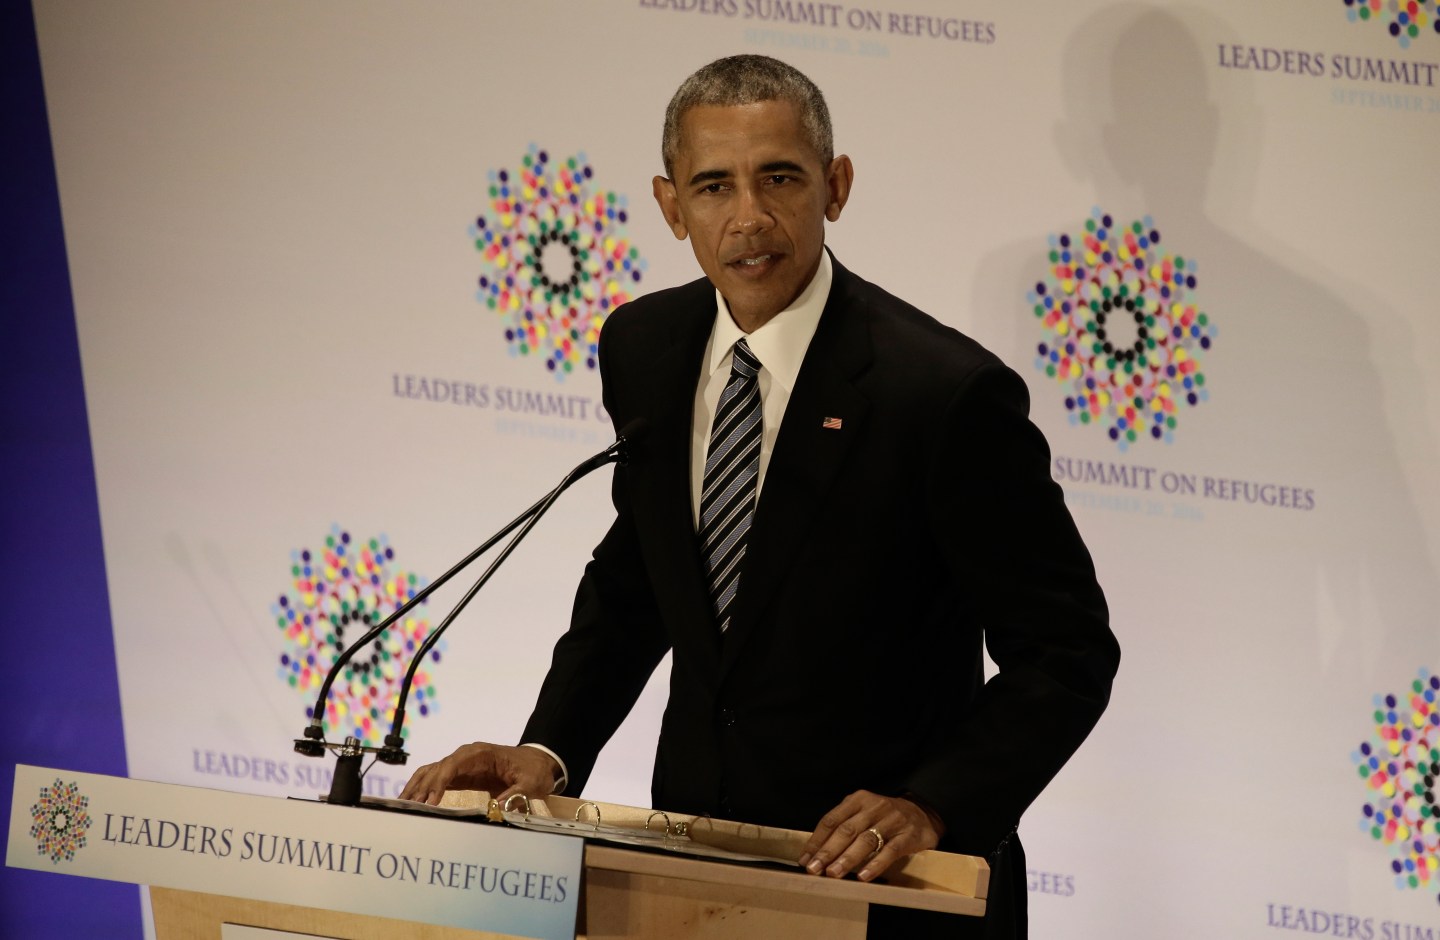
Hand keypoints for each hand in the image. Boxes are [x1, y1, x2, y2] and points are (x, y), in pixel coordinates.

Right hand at [398, 743, 559, 805]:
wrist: (538, 763)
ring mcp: (461, 765)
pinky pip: (437, 780)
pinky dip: (423, 789)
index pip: (453, 764)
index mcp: (481, 754)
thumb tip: (498, 807)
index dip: (440, 782)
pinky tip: (413, 802)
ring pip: (431, 772)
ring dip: (417, 788)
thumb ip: (516, 794)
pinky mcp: (461, 776)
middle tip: (411, 809)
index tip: (432, 801)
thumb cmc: (533, 771)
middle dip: (423, 787)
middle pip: (437, 768)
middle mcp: (466, 756)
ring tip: (403, 806)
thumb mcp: (531, 784)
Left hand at [798, 790, 945, 881]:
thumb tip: (815, 854)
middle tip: (814, 870)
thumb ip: (843, 828)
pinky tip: (863, 876)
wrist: (923, 813)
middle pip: (846, 830)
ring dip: (847, 858)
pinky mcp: (909, 835)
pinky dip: (875, 864)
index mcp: (858, 799)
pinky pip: (890, 851)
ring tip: (833, 874)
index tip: (805, 859)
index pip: (832, 820)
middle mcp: (874, 806)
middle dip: (827, 851)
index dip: (816, 840)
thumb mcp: (862, 813)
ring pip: (866, 840)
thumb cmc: (884, 817)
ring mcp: (892, 820)